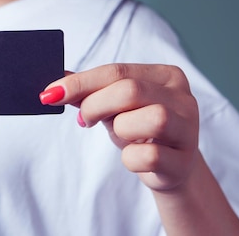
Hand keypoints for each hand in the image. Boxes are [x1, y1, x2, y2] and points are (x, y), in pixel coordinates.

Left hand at [39, 63, 199, 190]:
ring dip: (121, 129)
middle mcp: (183, 98)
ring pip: (151, 119)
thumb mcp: (115, 106)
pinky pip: (149, 156)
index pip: (117, 71)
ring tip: (120, 134)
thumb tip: (54, 85)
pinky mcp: (183, 161)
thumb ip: (88, 92)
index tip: (50, 94)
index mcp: (166, 76)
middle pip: (131, 91)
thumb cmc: (139, 131)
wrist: (170, 168)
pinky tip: (134, 158)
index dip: (80, 83)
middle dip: (96, 105)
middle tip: (84, 120)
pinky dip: (130, 158)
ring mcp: (188, 130)